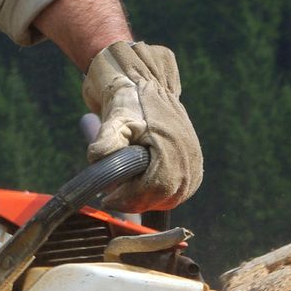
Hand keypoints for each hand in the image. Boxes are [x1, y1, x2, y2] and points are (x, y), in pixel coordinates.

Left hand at [81, 42, 202, 211]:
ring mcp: (194, 164)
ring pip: (171, 198)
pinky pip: (179, 191)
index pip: (152, 188)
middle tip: (114, 197)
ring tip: (126, 190)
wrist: (148, 89)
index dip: (129, 199)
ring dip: (148, 199)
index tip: (108, 200)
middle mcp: (188, 158)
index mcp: (171, 147)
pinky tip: (141, 186)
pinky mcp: (194, 167)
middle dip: (136, 201)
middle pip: (162, 197)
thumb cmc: (130, 103)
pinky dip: (160, 194)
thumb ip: (107, 140)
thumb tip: (96, 157)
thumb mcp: (116, 119)